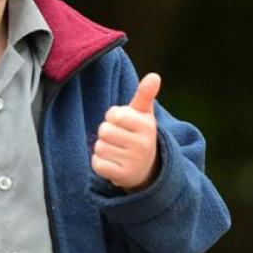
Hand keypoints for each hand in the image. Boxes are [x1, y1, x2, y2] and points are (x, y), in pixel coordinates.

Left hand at [91, 73, 160, 190]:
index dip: (113, 116)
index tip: (122, 122)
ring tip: (117, 150)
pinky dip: (100, 163)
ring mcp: (133, 162)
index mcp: (147, 126)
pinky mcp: (122, 177)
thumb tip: (154, 76)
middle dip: (107, 132)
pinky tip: (113, 163)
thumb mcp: (143, 114)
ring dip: (103, 148)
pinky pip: (97, 164)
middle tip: (119, 138)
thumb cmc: (139, 134)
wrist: (146, 168)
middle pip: (104, 130)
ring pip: (99, 147)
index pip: (113, 114)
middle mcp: (143, 145)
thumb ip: (145, 95)